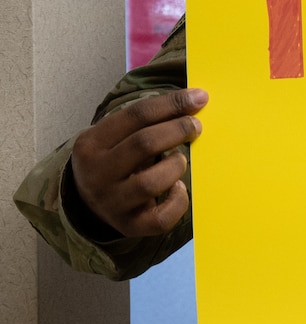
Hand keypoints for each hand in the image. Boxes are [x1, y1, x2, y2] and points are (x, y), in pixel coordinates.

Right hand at [69, 88, 205, 236]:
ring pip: (150, 182)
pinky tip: (177, 189)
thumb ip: (145, 120)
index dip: (172, 104)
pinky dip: (178, 201)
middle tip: (196, 127)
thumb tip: (194, 99)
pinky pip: (161, 218)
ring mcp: (111, 202)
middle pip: (144, 144)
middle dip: (178, 130)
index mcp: (91, 144)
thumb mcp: (115, 136)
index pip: (136, 115)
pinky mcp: (129, 226)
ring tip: (179, 161)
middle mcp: (97, 174)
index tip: (200, 97)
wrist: (87, 202)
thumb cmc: (114, 160)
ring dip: (175, 166)